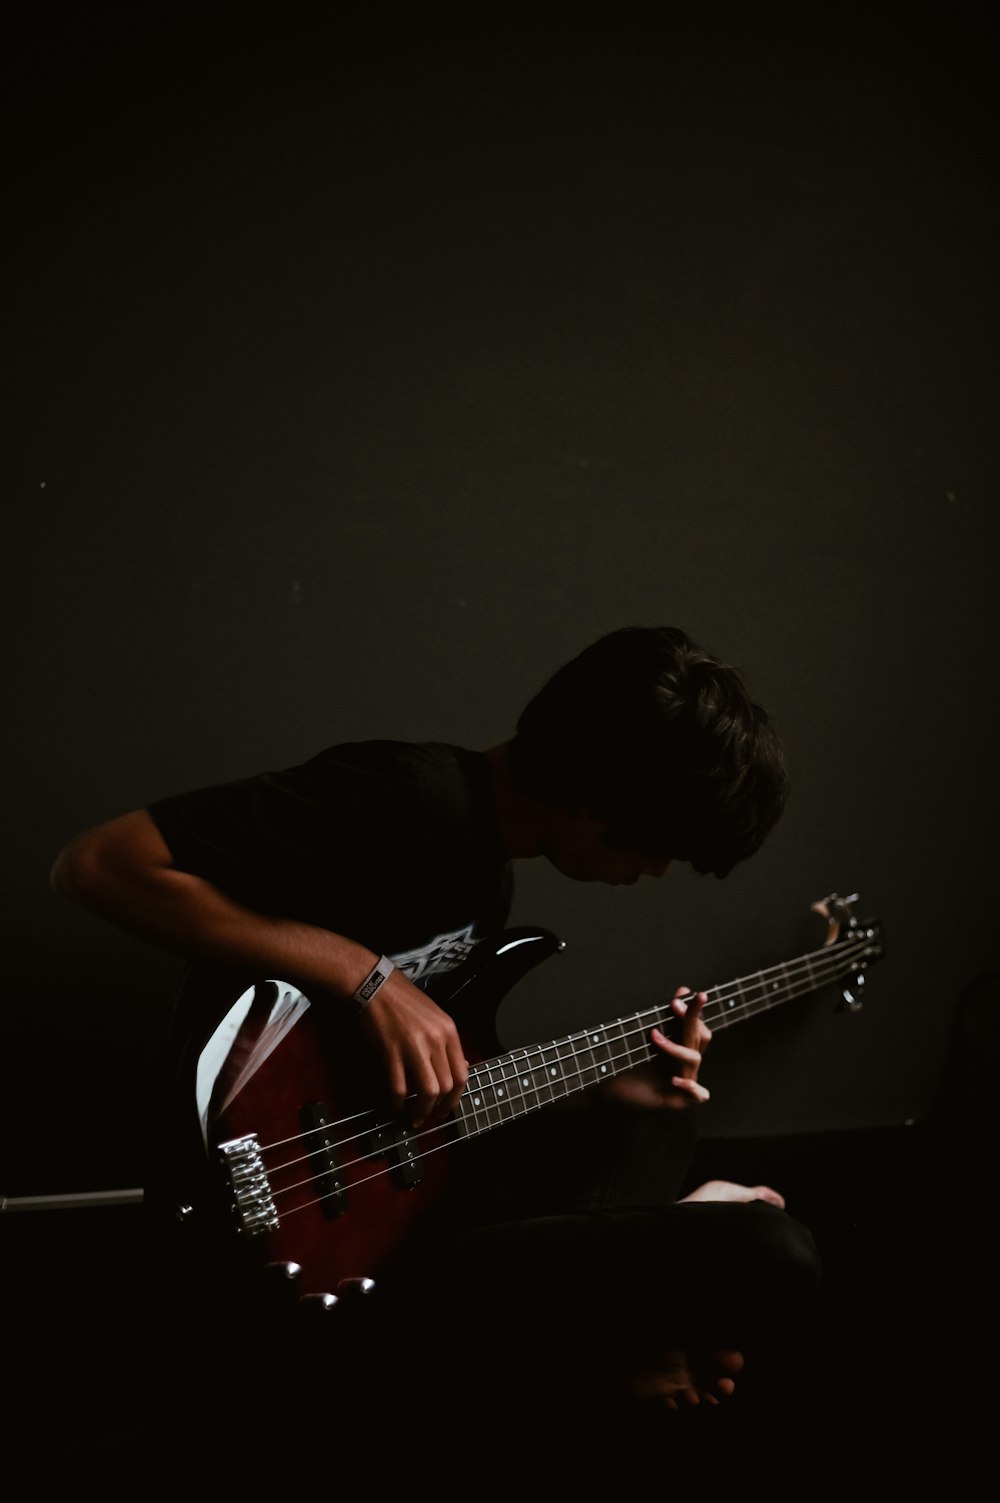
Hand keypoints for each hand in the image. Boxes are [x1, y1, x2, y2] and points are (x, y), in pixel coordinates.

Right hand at [357, 967, 468, 1127]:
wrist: (373, 984)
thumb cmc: (400, 998)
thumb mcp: (433, 1016)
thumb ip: (445, 1042)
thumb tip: (459, 1066)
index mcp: (448, 1030)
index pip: (462, 1074)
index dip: (455, 1098)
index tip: (446, 1107)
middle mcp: (436, 1039)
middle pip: (447, 1086)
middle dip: (439, 1109)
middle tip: (429, 1117)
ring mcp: (414, 1046)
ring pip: (427, 1091)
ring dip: (421, 1111)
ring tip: (413, 1118)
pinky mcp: (390, 1051)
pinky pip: (398, 1087)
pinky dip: (397, 1102)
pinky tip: (394, 1106)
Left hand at [599, 986, 711, 1109]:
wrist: (610, 1093)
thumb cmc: (625, 1065)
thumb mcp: (640, 1038)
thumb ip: (656, 1018)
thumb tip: (676, 991)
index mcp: (679, 1045)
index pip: (695, 1024)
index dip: (694, 1009)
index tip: (686, 992)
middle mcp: (685, 1061)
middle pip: (700, 1036)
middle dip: (691, 1017)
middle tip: (676, 1003)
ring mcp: (685, 1079)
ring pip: (694, 1058)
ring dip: (675, 1046)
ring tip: (653, 1037)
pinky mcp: (680, 1099)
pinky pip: (699, 1093)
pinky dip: (690, 1086)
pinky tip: (674, 1080)